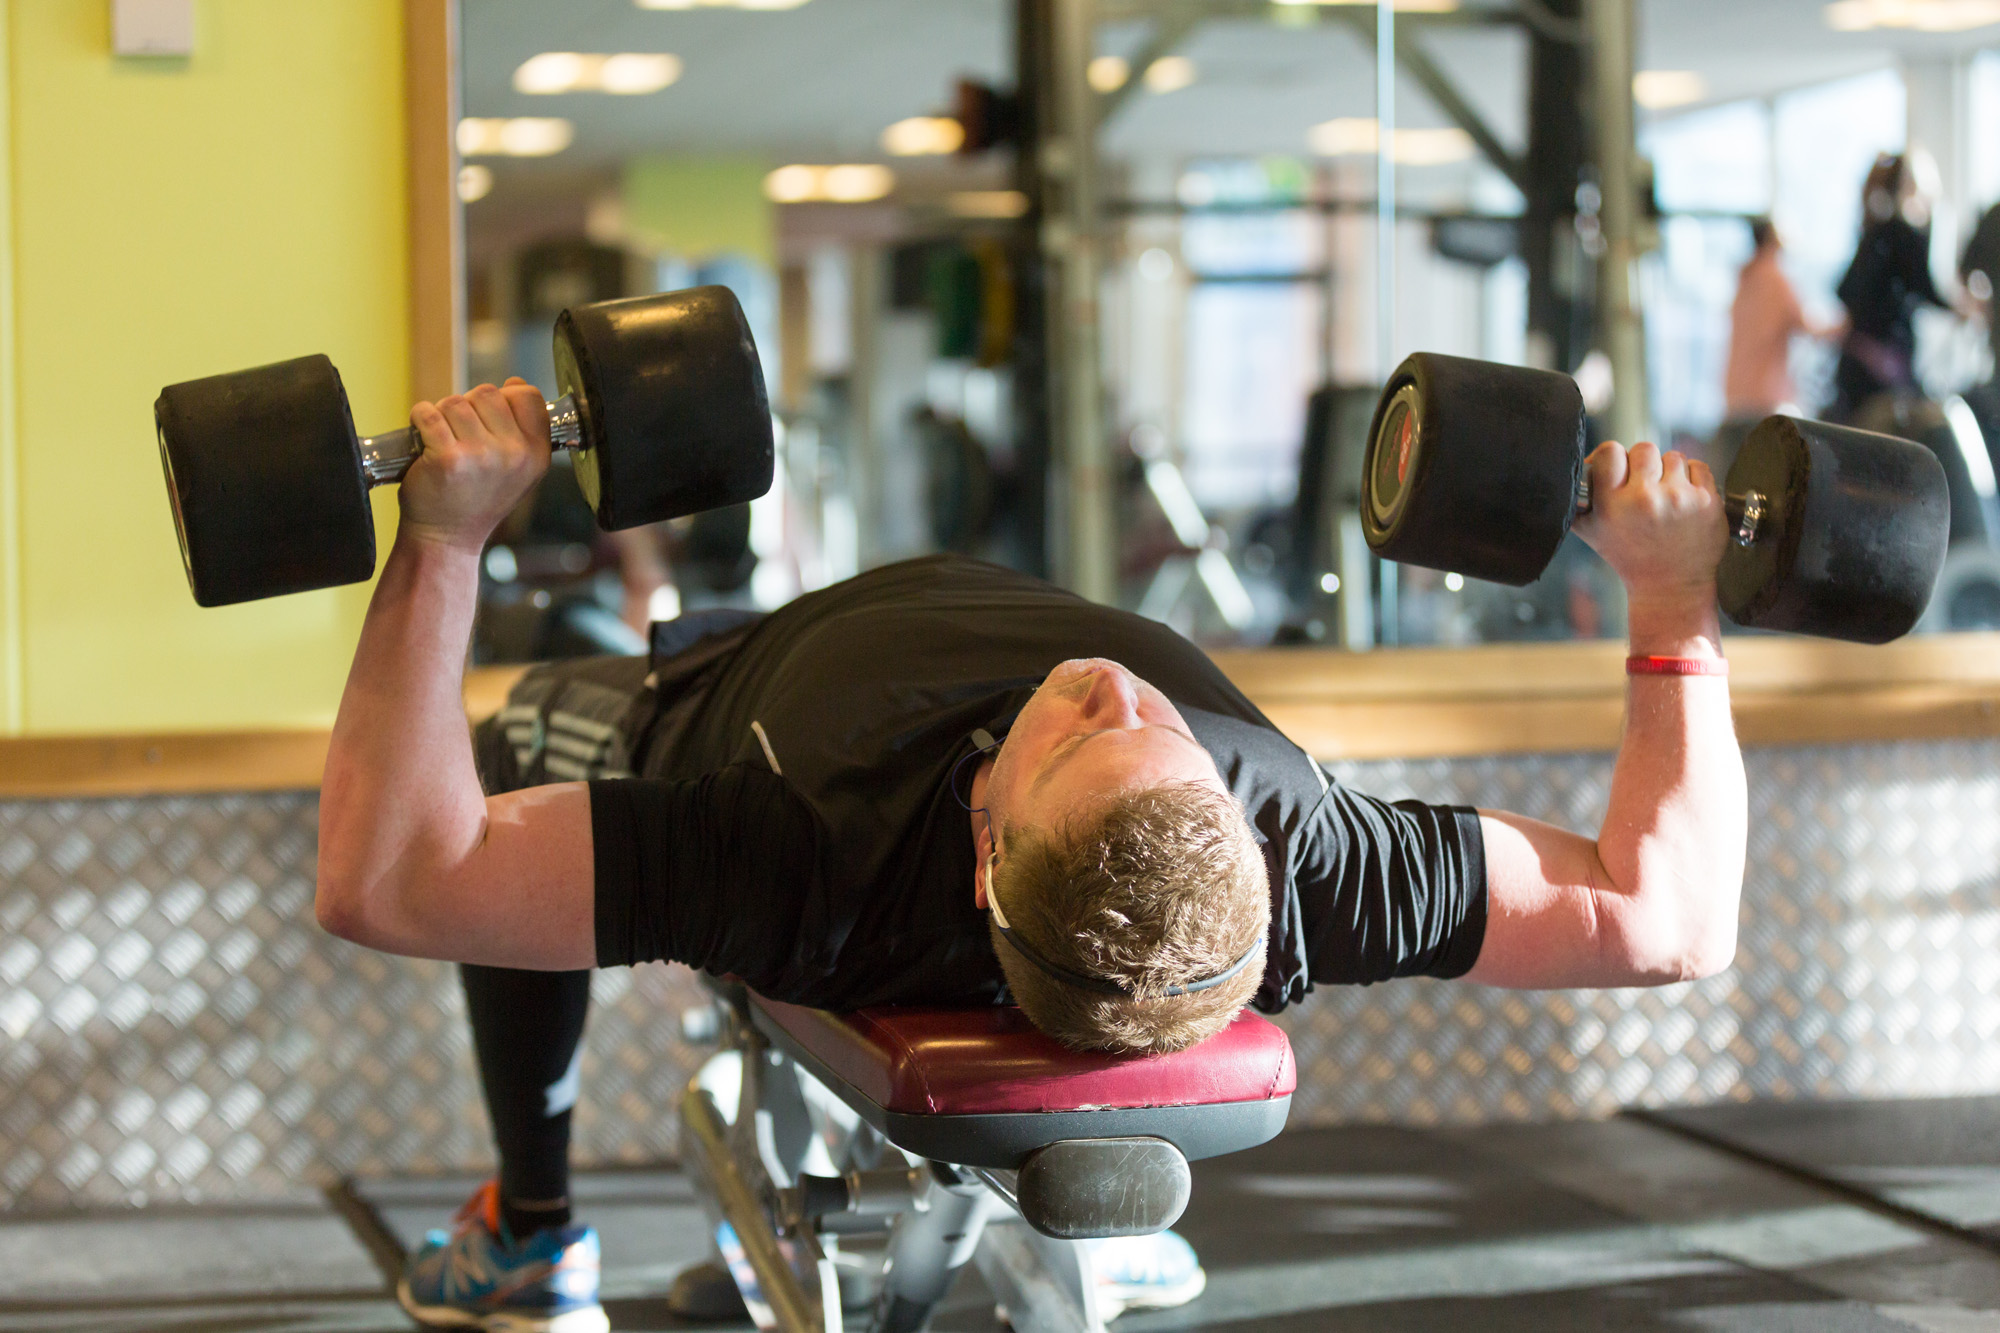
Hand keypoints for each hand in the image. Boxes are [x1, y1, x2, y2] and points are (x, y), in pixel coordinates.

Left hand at [399, 378, 550, 552]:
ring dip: (442, 414)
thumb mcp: (517, 469)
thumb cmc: (477, 499)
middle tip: (461, 434)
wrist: (446, 537)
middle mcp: (515, 455)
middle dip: (468, 407)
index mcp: (537, 454)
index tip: (490, 416)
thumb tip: (514, 384)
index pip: (528, 396)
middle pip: (488, 393)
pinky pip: (428, 413)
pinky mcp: (448, 458)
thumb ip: (522, 429)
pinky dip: (420, 418)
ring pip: (456, 402)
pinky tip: (424, 439)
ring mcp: (482, 456)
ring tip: (443, 440)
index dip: (506, 397)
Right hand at [1572, 440, 1725, 616]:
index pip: (1610, 451)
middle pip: (1644, 449)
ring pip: (1674, 457)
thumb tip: (1582, 465)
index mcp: (1612, 505)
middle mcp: (1644, 499)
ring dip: (1670, 473)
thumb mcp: (1590, 532)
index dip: (1613, 458)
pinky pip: (1699, 466)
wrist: (1670, 586)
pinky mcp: (1707, 500)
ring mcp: (1679, 498)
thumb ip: (1579, 499)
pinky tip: (1684, 500)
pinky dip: (1693, 479)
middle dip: (1644, 465)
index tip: (1617, 471)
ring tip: (1665, 498)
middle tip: (1644, 488)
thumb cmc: (1629, 557)